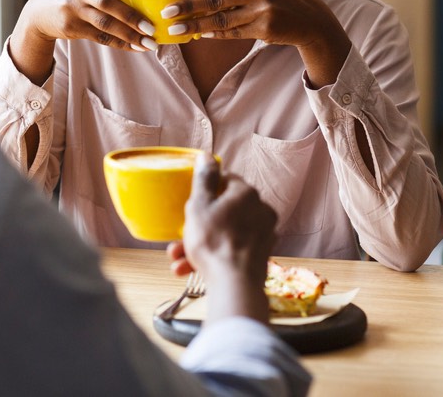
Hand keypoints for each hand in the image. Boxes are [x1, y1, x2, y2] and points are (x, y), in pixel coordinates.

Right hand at [8, 0, 157, 84]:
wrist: (38, 11)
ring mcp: (73, 10)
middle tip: (151, 27)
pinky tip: (135, 46)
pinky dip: (119, 43)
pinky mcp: (72, 28)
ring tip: (148, 43)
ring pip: (104, 24)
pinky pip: (100, 37)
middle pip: (106, 3)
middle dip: (130, 16)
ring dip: (128, 34)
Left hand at [164, 0, 351, 86]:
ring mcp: (262, 10)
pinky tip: (201, 34)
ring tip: (176, 30)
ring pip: (221, 19)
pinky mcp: (264, 29)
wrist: (312, 20)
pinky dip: (215, 33)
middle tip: (167, 12)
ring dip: (196, 25)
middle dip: (188, 6)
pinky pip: (233, 32)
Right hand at [167, 151, 275, 324]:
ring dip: (200, 244)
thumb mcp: (199, 205)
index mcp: (246, 192)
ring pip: (226, 232)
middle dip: (198, 224)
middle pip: (224, 209)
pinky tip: (190, 268)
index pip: (225, 180)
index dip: (206, 190)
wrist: (234, 285)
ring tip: (177, 259)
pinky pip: (233, 249)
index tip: (192, 202)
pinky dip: (214, 256)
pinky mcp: (261, 255)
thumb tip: (207, 156)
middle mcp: (261, 210)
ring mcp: (264, 234)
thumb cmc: (213, 242)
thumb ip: (203, 179)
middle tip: (180, 235)